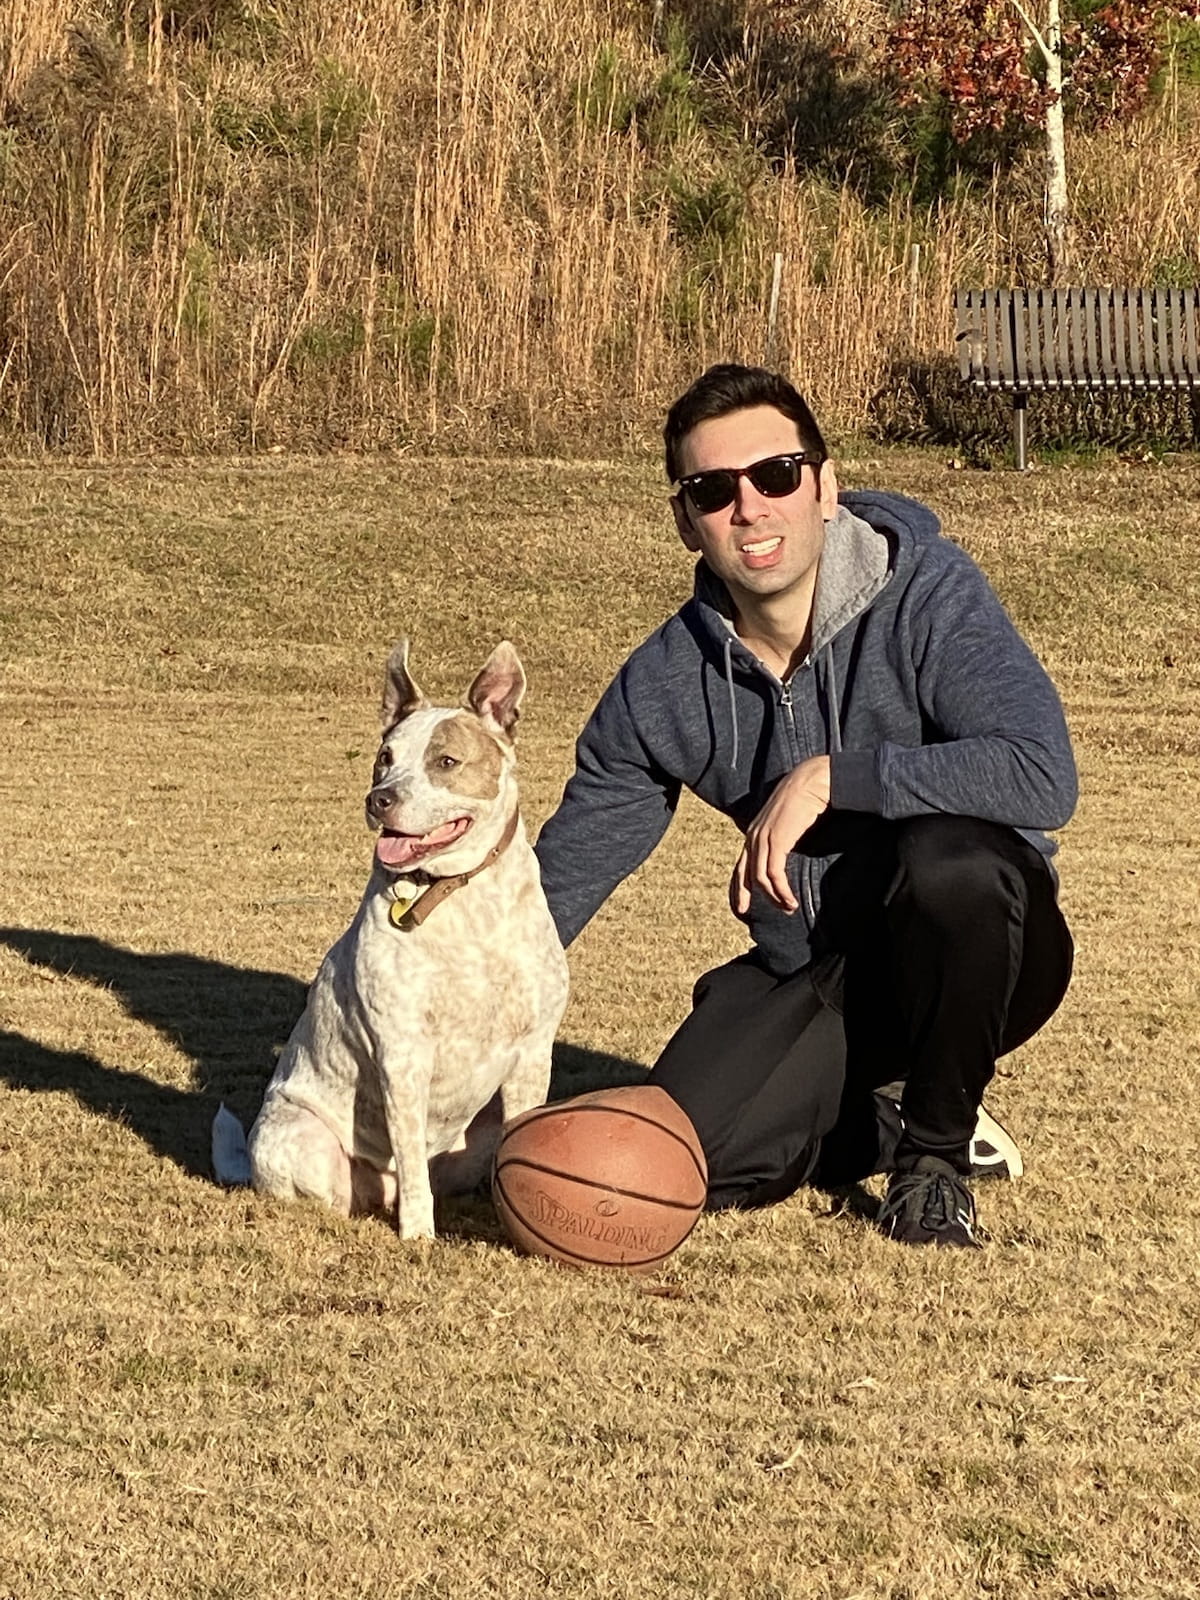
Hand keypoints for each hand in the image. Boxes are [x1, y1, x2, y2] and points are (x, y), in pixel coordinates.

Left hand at [730, 756, 830, 916]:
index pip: (740, 866)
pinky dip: (781, 891)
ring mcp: (763, 837)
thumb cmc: (804, 799)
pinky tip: (790, 900)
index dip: (737, 888)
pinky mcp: (776, 840)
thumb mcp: (786, 822)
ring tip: (788, 908)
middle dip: (744, 897)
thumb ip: (781, 837)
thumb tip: (784, 853)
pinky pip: (774, 873)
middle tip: (749, 916)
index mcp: (753, 832)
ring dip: (774, 897)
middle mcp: (753, 835)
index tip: (740, 908)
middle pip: (743, 875)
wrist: (812, 781)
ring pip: (760, 877)